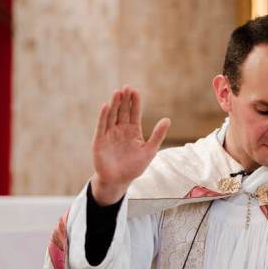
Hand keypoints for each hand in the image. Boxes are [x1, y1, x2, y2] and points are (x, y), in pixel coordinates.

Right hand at [91, 86, 169, 204]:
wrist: (118, 181)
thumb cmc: (133, 168)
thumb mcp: (149, 151)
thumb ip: (157, 136)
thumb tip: (167, 120)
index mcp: (132, 131)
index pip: (134, 113)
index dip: (134, 103)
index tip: (135, 91)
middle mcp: (120, 130)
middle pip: (122, 111)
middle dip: (124, 100)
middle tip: (127, 87)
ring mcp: (109, 134)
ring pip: (112, 115)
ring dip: (114, 104)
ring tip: (117, 92)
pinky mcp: (100, 140)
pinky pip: (101, 126)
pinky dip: (103, 116)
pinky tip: (106, 106)